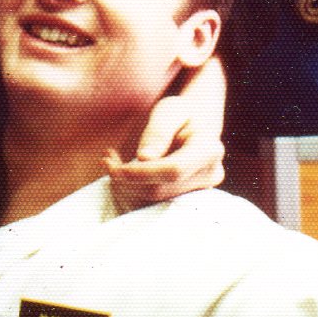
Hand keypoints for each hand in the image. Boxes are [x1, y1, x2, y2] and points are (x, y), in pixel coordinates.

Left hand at [108, 57, 226, 207]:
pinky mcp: (184, 200)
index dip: (141, 173)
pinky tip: (122, 173)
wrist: (196, 125)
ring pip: (152, 203)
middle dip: (127, 180)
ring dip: (125, 187)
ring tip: (113, 163)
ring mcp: (198, 192)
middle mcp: (208, 176)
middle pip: (160, 191)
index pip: (174, 170)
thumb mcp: (169, 110)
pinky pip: (151, 206)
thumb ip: (158, 131)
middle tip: (108, 161)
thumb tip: (144, 158)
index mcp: (209, 150)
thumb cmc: (181, 113)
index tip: (114, 166)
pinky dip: (130, 193)